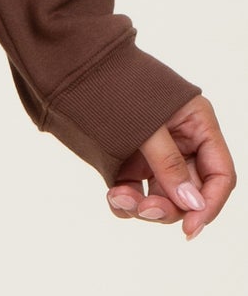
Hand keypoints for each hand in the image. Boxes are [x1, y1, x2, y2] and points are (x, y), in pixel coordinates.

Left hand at [105, 94, 233, 237]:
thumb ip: (168, 162)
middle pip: (190, 192)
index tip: (190, 227)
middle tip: (146, 209)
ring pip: (163, 197)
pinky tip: (113, 197)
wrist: (75, 68)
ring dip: (145, 207)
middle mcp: (181, 143)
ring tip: (119, 198)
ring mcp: (155, 154)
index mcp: (197, 125)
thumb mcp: (148, 122)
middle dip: (170, 206)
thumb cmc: (117, 83)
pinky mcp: (130, 163)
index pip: (220, 174)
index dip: (210, 204)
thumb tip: (191, 203)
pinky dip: (127, 202)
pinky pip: (137, 193)